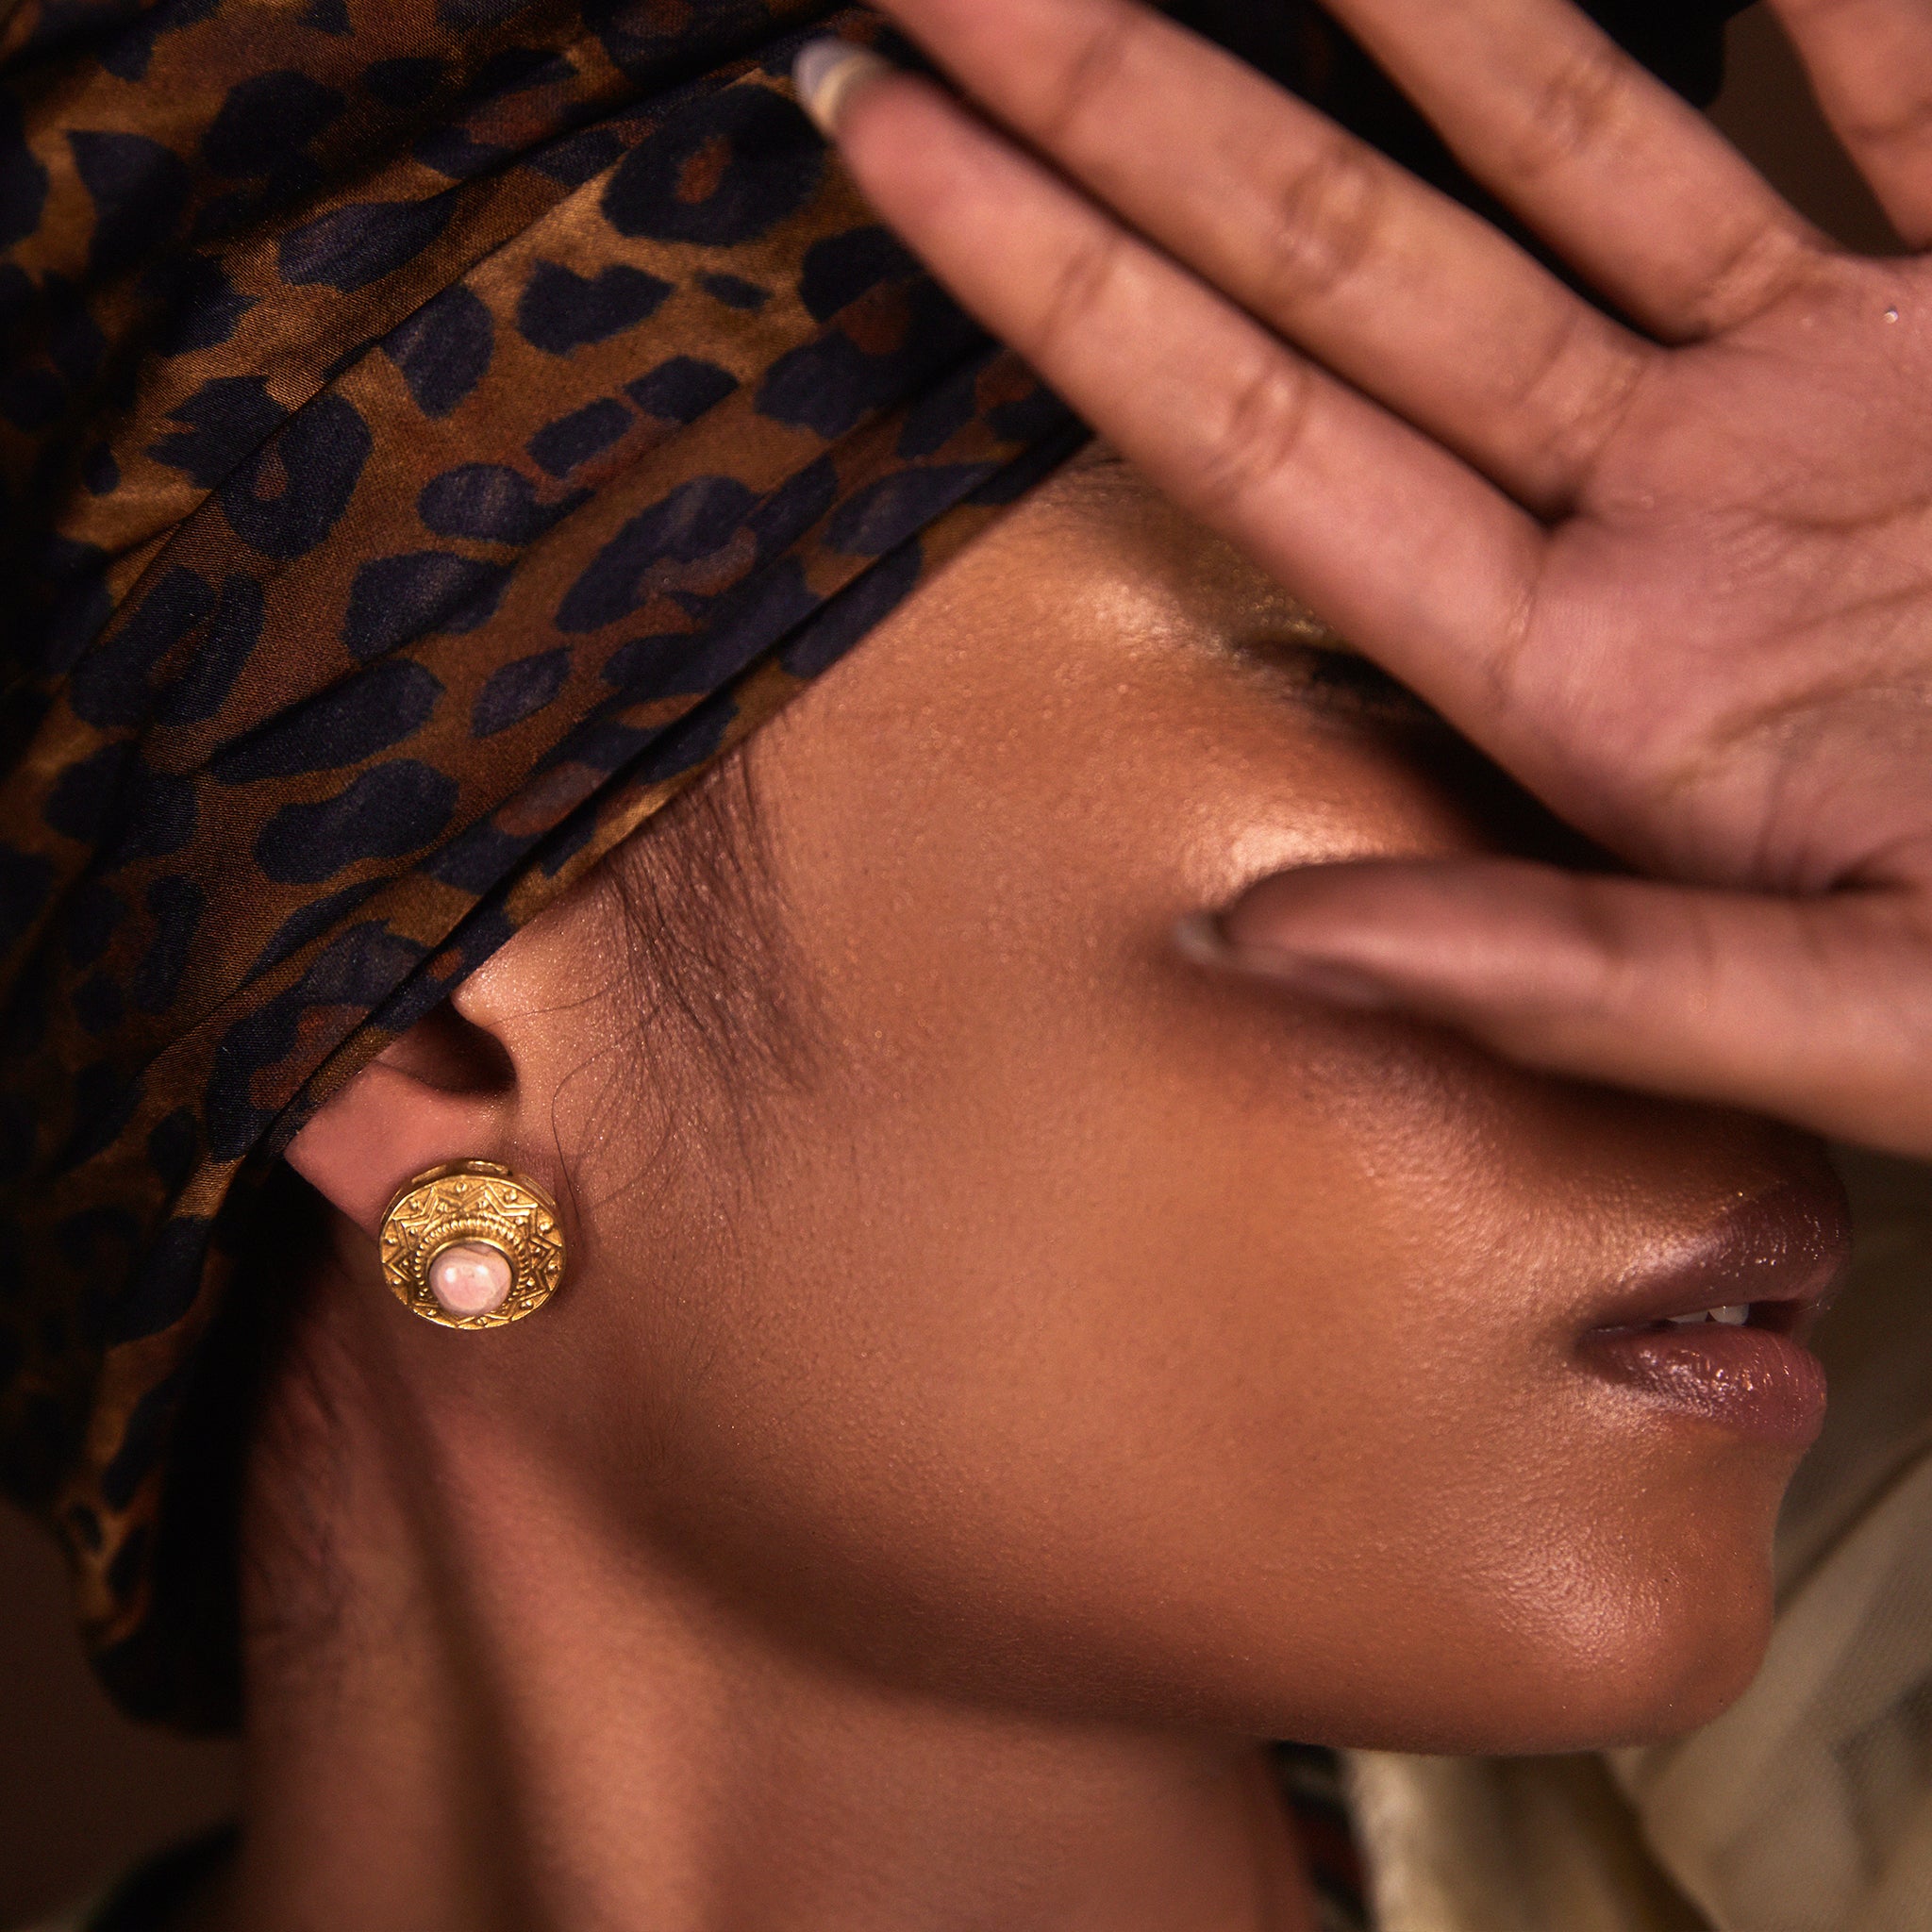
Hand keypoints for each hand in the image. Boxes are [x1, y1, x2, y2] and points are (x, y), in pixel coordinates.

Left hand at [797, 0, 1931, 1156]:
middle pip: (1336, 262)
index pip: (1252, 440)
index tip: (879, 144)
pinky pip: (1902, 66)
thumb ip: (1573, 983)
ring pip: (1565, 132)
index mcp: (1588, 681)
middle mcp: (1662, 513)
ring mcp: (1824, 387)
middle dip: (1133, 97)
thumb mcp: (1861, 1020)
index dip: (1051, 285)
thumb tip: (1263, 944)